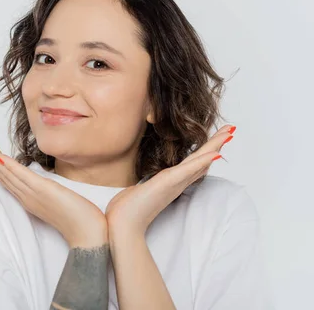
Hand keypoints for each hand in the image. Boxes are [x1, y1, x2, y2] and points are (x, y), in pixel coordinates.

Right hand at [0, 133, 107, 247]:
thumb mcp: (61, 202)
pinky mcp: (43, 190)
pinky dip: (8, 165)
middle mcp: (27, 197)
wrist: (88, 235)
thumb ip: (52, 194)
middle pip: (3, 174)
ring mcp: (33, 194)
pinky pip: (21, 176)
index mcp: (30, 200)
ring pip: (8, 172)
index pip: (9, 179)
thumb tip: (52, 187)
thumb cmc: (79, 220)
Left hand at [105, 124, 235, 236]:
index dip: (205, 152)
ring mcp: (173, 183)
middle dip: (216, 144)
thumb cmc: (126, 211)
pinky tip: (214, 153)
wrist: (122, 225)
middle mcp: (176, 183)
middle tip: (231, 129)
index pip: (192, 164)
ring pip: (199, 162)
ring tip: (229, 133)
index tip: (215, 141)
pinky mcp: (167, 184)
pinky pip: (188, 170)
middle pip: (202, 161)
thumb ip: (142, 188)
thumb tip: (137, 188)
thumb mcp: (137, 193)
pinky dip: (202, 161)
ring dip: (215, 147)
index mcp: (170, 183)